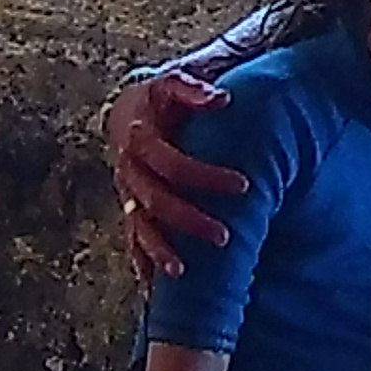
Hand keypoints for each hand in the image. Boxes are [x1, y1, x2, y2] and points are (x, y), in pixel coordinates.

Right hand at [106, 68, 245, 278]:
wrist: (127, 109)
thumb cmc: (162, 97)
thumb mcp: (174, 82)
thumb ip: (195, 87)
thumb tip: (223, 99)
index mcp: (142, 137)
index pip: (174, 163)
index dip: (207, 176)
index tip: (245, 186)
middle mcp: (129, 167)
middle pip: (156, 201)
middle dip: (189, 221)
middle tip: (226, 238)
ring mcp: (125, 190)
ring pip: (138, 225)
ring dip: (159, 250)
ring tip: (182, 273)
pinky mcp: (128, 206)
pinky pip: (130, 238)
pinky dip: (141, 261)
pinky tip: (152, 289)